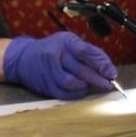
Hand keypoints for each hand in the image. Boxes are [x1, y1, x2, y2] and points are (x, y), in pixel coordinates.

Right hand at [2, 32, 117, 99]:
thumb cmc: (54, 49)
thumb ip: (90, 53)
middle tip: (109, 84)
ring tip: (91, 85)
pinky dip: (76, 95)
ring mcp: (48, 71)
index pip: (85, 52)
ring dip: (85, 86)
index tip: (112, 73)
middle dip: (98, 79)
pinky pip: (63, 94)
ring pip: (71, 83)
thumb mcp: (70, 43)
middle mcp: (56, 55)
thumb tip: (109, 70)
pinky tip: (81, 90)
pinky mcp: (44, 85)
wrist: (23, 58)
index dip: (101, 63)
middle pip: (80, 70)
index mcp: (66, 42)